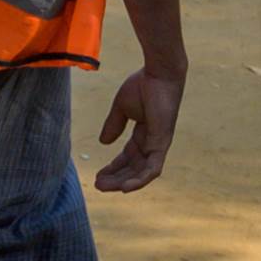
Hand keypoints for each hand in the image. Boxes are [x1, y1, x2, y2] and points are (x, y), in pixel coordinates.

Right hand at [92, 67, 182, 193]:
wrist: (158, 72)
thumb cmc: (143, 84)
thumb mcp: (121, 108)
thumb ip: (114, 125)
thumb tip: (103, 142)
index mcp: (144, 134)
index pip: (128, 157)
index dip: (113, 167)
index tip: (98, 175)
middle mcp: (152, 142)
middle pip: (133, 168)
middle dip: (116, 177)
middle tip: (97, 185)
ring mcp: (158, 144)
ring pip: (142, 173)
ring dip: (124, 182)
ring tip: (106, 187)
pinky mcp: (162, 143)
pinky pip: (153, 169)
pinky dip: (141, 180)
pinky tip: (125, 187)